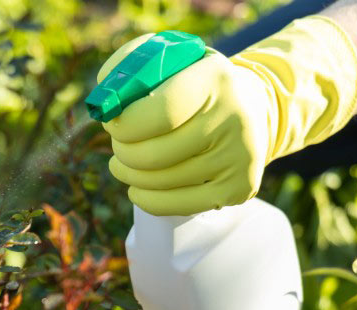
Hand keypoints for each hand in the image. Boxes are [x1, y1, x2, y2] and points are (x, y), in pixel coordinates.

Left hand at [100, 35, 274, 215]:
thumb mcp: (171, 56)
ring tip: (122, 163)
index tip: (111, 123)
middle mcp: (233, 119)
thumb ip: (130, 64)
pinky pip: (175, 206)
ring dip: (128, 173)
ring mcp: (239, 158)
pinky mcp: (238, 189)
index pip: (160, 112)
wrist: (253, 108)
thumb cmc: (195, 82)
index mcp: (214, 79)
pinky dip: (145, 198)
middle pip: (153, 154)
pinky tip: (137, 186)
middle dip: (122, 150)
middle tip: (118, 143)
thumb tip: (102, 97)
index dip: (125, 123)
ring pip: (158, 181)